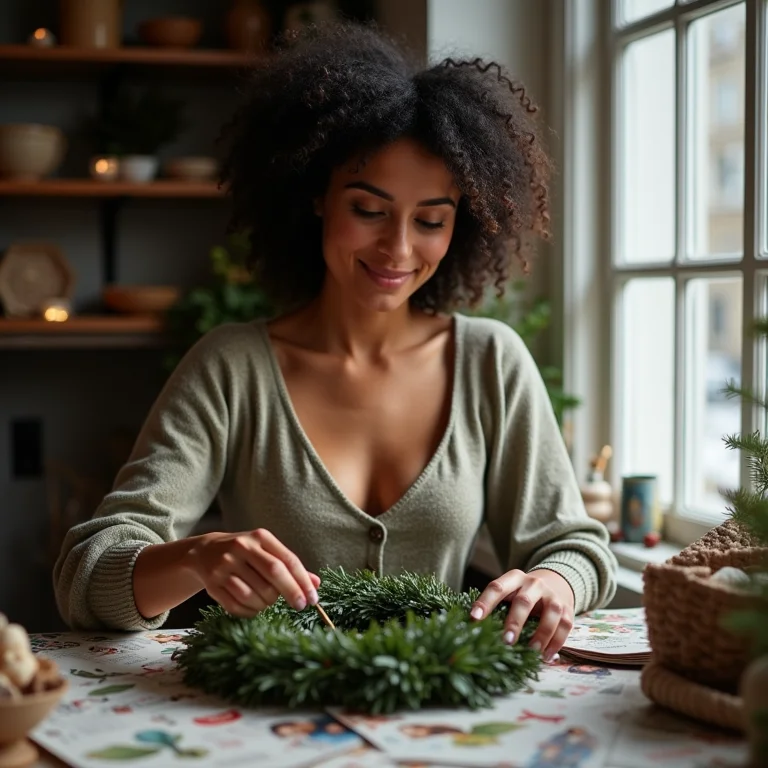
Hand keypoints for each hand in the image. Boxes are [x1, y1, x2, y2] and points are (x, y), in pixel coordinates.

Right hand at [186, 528, 319, 617]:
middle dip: (291, 592)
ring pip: (255, 593)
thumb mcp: (267, 551)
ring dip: (267, 604)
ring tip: (268, 601)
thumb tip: (316, 583)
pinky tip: (254, 608)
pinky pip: (237, 606)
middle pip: (273, 573)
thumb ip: (290, 566)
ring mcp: (225, 565)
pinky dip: (250, 611)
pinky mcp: (212, 583)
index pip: (287, 560)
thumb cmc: (245, 553)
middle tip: (300, 606)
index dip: (302, 581)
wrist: (204, 551)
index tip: (313, 599)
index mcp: (260, 537)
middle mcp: (242, 547)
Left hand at [470, 569, 574, 661]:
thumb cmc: (523, 594)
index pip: (497, 587)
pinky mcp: (567, 609)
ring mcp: (552, 596)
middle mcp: (534, 584)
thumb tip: (473, 629)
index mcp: (514, 578)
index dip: (485, 602)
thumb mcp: (510, 592)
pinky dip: (556, 643)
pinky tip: (546, 656)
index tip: (474, 618)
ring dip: (541, 634)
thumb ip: (496, 606)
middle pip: (524, 601)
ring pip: (551, 613)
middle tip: (507, 641)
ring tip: (531, 651)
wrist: (555, 583)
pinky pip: (565, 626)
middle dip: (515, 622)